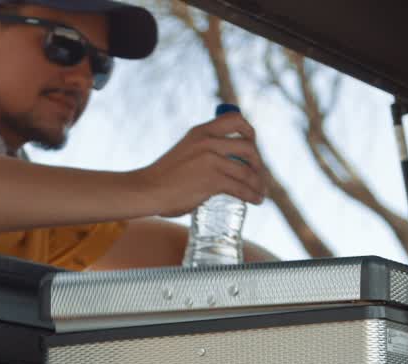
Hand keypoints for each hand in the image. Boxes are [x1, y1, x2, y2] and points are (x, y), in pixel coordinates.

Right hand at [133, 113, 268, 217]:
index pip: (235, 119)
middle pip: (248, 146)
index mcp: (200, 131)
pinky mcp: (212, 180)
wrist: (146, 190)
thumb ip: (203, 151)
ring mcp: (211, 160)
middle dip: (259, 163)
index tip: (253, 146)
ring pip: (248, 170)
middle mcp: (207, 141)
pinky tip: (256, 200)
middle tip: (259, 177)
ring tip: (261, 194)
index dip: (250, 131)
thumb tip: (226, 160)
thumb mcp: (185, 151)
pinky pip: (242, 187)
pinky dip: (252, 195)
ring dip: (259, 184)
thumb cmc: (164, 177)